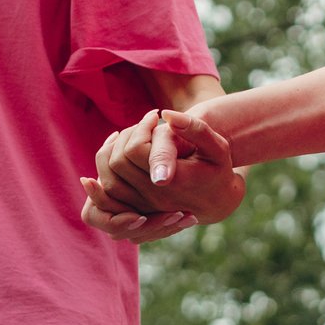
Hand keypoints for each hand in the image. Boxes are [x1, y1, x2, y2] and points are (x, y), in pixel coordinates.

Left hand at [79, 109, 243, 242]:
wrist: (216, 200)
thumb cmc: (217, 168)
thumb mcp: (217, 147)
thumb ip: (196, 129)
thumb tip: (167, 115)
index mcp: (173, 181)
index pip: (135, 151)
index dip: (140, 128)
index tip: (155, 116)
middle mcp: (153, 198)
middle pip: (117, 163)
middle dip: (125, 137)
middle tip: (143, 126)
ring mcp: (143, 206)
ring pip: (108, 179)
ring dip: (112, 152)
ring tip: (131, 136)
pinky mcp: (136, 209)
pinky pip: (109, 193)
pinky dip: (107, 170)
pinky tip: (120, 151)